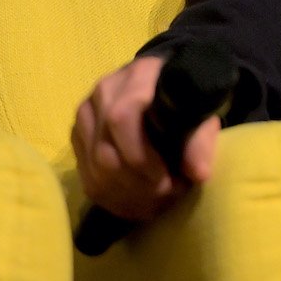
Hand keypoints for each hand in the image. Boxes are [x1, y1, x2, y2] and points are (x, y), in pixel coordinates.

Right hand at [71, 54, 220, 221]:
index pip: (122, 119)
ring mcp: (86, 114)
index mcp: (138, 75)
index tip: (168, 179)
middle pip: (105, 152)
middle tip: (169, 195)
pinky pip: (88, 178)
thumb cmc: (187, 98)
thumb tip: (198, 174)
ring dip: (128, 196)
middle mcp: (104, 92)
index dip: (141, 157)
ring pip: (95, 170)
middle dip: (138, 184)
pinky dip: (115, 199)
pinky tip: (140, 204)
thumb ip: (201, 140)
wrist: (165, 85)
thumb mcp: (203, 112)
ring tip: (159, 202)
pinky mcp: (78, 137)